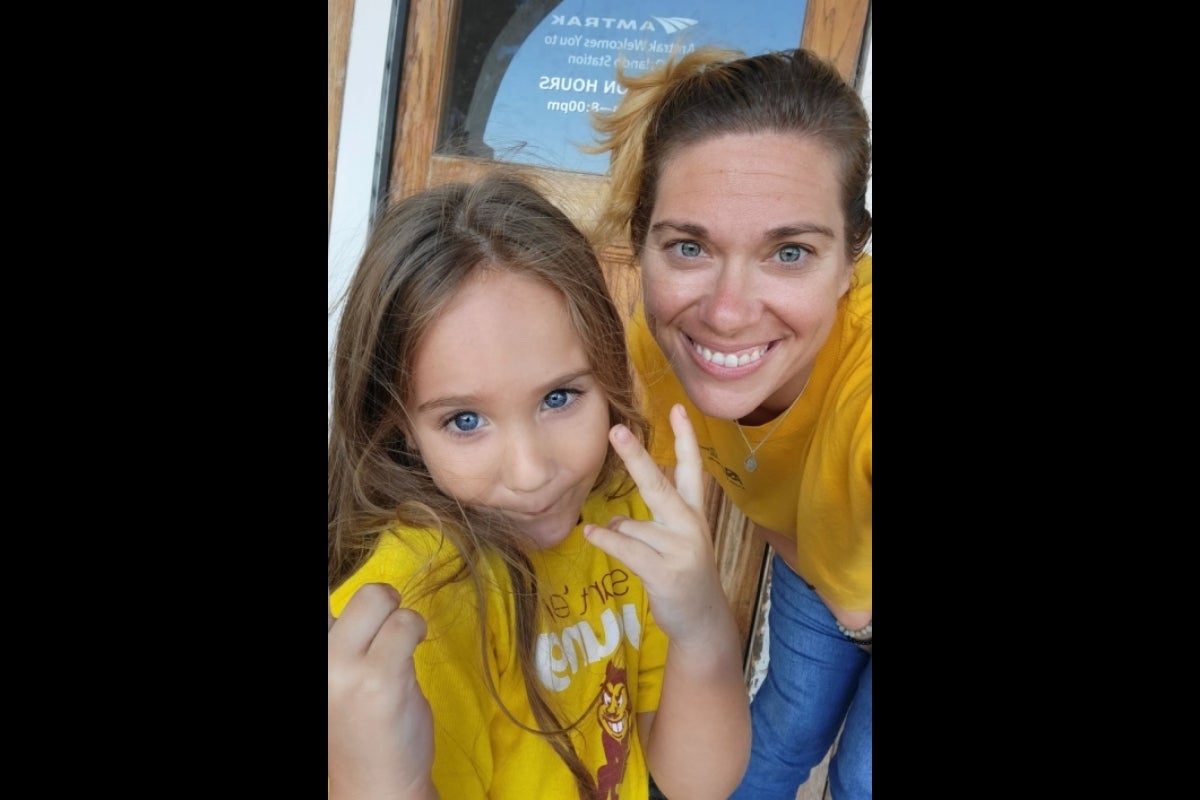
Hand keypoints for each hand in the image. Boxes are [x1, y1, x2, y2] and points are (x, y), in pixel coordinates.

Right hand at [328, 583, 437, 798]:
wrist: (376, 784)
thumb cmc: (359, 725)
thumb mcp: (335, 675)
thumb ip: (338, 636)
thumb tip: (364, 596)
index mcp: (313, 657)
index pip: (320, 602)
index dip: (343, 604)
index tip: (360, 620)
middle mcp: (321, 660)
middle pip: (364, 591)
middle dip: (386, 604)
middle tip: (387, 633)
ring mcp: (347, 669)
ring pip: (386, 601)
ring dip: (405, 623)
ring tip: (398, 653)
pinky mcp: (381, 678)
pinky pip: (408, 624)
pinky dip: (417, 633)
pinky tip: (410, 660)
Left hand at [584, 404, 730, 650]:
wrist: (703, 622)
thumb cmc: (684, 576)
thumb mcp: (677, 542)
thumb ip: (652, 522)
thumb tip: (615, 519)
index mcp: (695, 514)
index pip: (691, 469)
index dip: (685, 438)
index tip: (677, 407)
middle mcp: (691, 527)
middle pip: (659, 485)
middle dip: (636, 457)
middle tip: (615, 430)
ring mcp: (681, 550)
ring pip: (633, 527)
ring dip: (619, 535)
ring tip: (627, 548)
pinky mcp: (667, 573)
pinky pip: (626, 548)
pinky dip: (606, 539)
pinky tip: (592, 533)